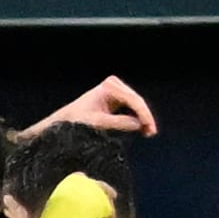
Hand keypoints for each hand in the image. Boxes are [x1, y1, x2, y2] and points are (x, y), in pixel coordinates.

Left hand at [20, 74, 158, 138]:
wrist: (67, 119)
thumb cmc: (78, 121)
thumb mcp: (99, 124)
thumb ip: (119, 123)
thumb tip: (139, 125)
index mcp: (109, 87)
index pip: (133, 101)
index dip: (144, 115)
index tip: (150, 129)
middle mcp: (114, 84)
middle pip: (136, 101)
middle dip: (145, 117)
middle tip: (151, 133)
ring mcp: (116, 89)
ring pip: (135, 104)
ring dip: (142, 118)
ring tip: (148, 133)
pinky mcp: (116, 96)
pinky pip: (130, 107)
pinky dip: (136, 117)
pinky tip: (141, 128)